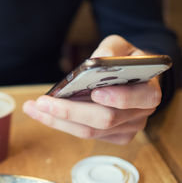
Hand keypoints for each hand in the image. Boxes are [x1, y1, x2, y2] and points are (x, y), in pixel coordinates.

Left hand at [23, 35, 160, 144]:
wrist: (130, 77)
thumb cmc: (124, 60)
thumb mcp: (121, 46)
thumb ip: (110, 49)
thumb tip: (95, 60)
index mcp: (149, 90)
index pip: (141, 98)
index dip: (119, 97)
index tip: (96, 92)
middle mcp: (140, 114)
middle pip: (105, 119)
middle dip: (70, 112)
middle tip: (43, 102)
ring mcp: (126, 128)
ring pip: (89, 131)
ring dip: (57, 120)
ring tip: (33, 108)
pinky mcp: (113, 136)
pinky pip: (84, 134)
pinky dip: (61, 124)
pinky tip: (43, 113)